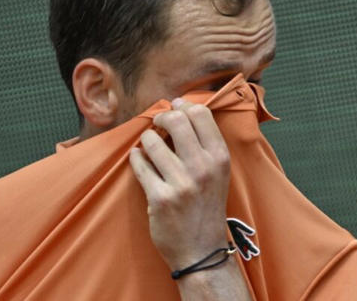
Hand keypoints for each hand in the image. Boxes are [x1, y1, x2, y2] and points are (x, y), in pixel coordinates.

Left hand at [129, 98, 231, 269]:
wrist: (201, 250)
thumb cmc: (207, 206)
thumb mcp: (218, 173)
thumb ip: (204, 144)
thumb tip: (181, 108)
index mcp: (220, 158)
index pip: (201, 114)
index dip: (183, 106)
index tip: (173, 109)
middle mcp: (203, 168)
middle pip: (176, 120)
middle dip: (161, 117)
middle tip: (157, 124)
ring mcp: (181, 183)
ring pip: (152, 141)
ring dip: (146, 140)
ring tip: (149, 147)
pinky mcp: (160, 198)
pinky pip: (140, 164)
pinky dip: (136, 158)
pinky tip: (139, 160)